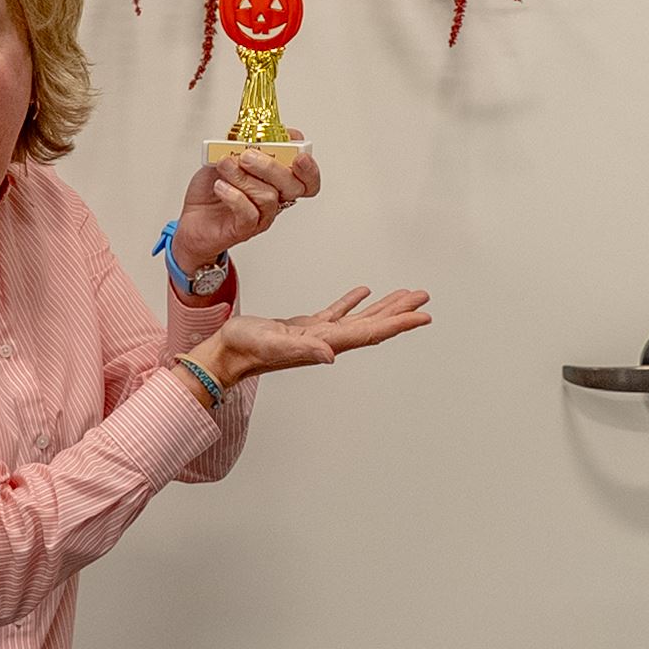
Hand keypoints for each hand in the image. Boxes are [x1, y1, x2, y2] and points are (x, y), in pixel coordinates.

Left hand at [171, 133, 321, 272]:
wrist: (191, 219)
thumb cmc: (211, 190)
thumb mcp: (225, 158)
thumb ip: (240, 146)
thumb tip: (249, 133)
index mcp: (276, 181)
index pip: (307, 179)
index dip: (308, 167)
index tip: (297, 150)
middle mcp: (274, 199)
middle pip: (294, 186)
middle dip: (272, 166)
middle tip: (247, 155)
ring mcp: (261, 216)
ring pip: (268, 196)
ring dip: (244, 177)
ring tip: (225, 167)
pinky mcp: (244, 229)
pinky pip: (249, 214)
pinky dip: (234, 196)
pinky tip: (220, 186)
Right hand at [187, 286, 431, 386]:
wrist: (224, 354)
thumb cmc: (244, 349)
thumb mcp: (273, 344)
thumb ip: (304, 349)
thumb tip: (331, 355)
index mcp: (325, 342)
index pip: (370, 332)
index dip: (399, 323)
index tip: (423, 316)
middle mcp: (327, 340)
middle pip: (372, 325)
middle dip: (400, 312)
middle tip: (423, 298)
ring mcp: (317, 335)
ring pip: (359, 319)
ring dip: (383, 307)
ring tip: (404, 295)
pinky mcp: (304, 328)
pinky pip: (336, 313)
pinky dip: (352, 302)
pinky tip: (362, 292)